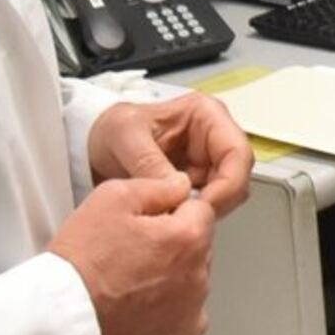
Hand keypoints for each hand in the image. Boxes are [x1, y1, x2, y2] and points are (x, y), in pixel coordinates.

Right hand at [50, 175, 215, 334]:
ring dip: (174, 272)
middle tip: (135, 250)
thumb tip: (181, 186)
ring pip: (194, 275)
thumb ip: (158, 186)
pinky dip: (172, 304)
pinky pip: (189, 309)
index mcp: (188, 238)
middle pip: (198, 244)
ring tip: (133, 276)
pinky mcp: (182, 332)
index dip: (173, 209)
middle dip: (175, 241)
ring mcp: (192, 307)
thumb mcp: (113, 197)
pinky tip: (143, 299)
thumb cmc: (84, 259)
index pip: (201, 209)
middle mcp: (198, 274)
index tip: (149, 221)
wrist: (64, 313)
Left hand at [92, 93, 255, 215]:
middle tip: (191, 219)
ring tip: (177, 217)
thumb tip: (179, 189)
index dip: (228, 183)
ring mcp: (207, 160)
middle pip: (239, 175)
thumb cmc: (111, 129)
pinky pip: (210, 203)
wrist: (95, 144)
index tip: (204, 207)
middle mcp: (213, 136)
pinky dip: (196, 215)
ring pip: (228, 193)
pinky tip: (174, 217)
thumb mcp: (125, 137)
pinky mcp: (198, 181)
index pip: (237, 151)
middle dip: (219, 200)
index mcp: (205, 114)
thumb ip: (150, 162)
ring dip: (207, 210)